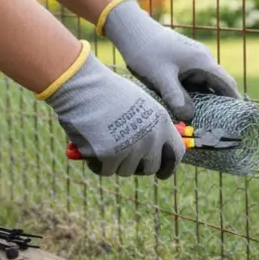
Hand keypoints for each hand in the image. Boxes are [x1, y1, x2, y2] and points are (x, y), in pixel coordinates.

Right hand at [39, 44, 185, 178]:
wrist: (82, 86)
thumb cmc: (107, 92)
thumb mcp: (140, 105)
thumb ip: (151, 127)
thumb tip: (153, 150)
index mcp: (161, 122)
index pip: (176, 153)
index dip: (169, 166)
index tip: (161, 173)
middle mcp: (150, 137)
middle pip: (150, 168)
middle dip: (137, 167)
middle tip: (122, 157)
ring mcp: (131, 148)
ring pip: (125, 171)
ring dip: (114, 162)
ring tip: (103, 140)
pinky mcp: (109, 156)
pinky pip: (105, 171)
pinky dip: (96, 163)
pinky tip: (90, 144)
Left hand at [99, 0, 239, 120]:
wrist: (132, 31)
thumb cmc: (147, 51)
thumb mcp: (161, 77)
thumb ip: (176, 97)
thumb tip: (189, 117)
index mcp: (203, 62)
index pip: (226, 84)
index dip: (234, 101)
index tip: (239, 119)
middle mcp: (202, 60)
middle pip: (217, 86)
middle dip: (219, 105)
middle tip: (219, 127)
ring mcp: (192, 61)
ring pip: (204, 85)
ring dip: (204, 101)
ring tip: (203, 122)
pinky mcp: (182, 63)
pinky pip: (193, 82)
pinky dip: (194, 95)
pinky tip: (187, 108)